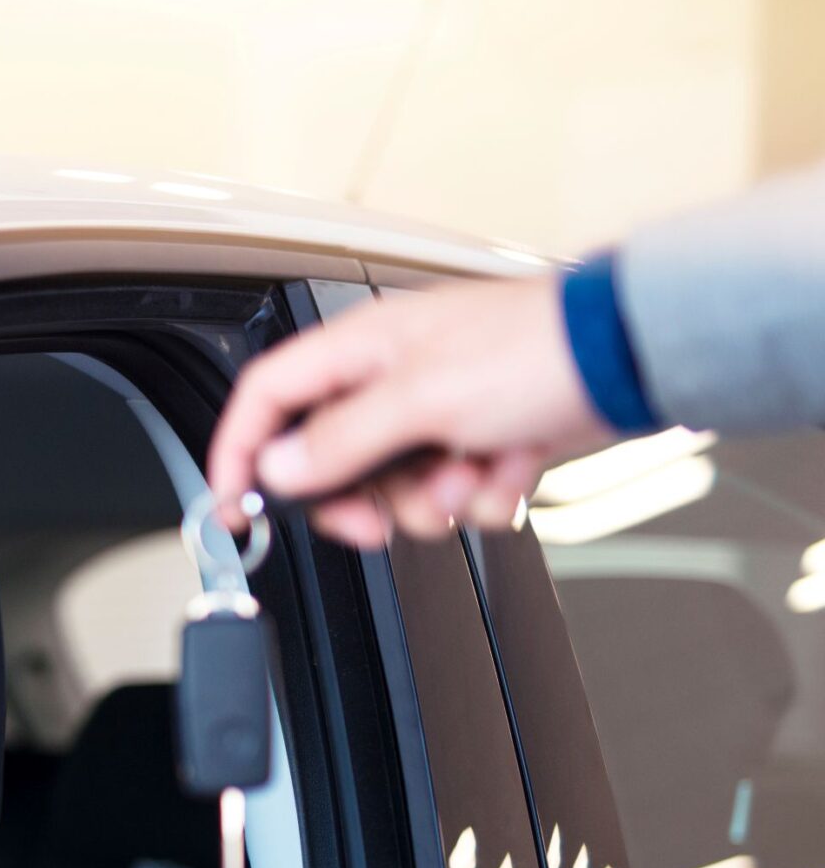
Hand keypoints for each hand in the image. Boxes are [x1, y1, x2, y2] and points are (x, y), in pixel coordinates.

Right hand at [205, 276, 613, 546]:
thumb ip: (340, 439)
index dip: (240, 451)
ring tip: (473, 475)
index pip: (267, 397)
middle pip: (329, 459)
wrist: (632, 359)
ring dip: (433, 499)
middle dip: (359, 498)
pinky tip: (509, 466)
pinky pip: (452, 492)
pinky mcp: (481, 440)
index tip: (236, 504)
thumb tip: (280, 469)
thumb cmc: (538, 349)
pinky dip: (482, 493)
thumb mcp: (421, 398)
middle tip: (377, 517)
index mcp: (362, 349)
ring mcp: (438, 412)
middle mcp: (392, 379)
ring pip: (394, 486)